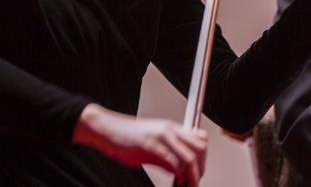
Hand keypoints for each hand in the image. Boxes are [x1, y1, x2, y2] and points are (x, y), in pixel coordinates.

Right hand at [73, 104, 207, 185]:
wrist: (107, 129)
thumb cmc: (126, 137)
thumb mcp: (150, 148)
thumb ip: (165, 159)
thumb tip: (178, 172)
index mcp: (171, 128)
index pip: (199, 140)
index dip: (203, 158)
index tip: (198, 173)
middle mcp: (169, 129)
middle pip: (199, 147)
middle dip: (201, 168)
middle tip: (195, 182)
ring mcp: (160, 135)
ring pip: (189, 155)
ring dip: (192, 174)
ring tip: (189, 184)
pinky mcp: (149, 144)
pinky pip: (171, 160)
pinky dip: (177, 173)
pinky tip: (175, 179)